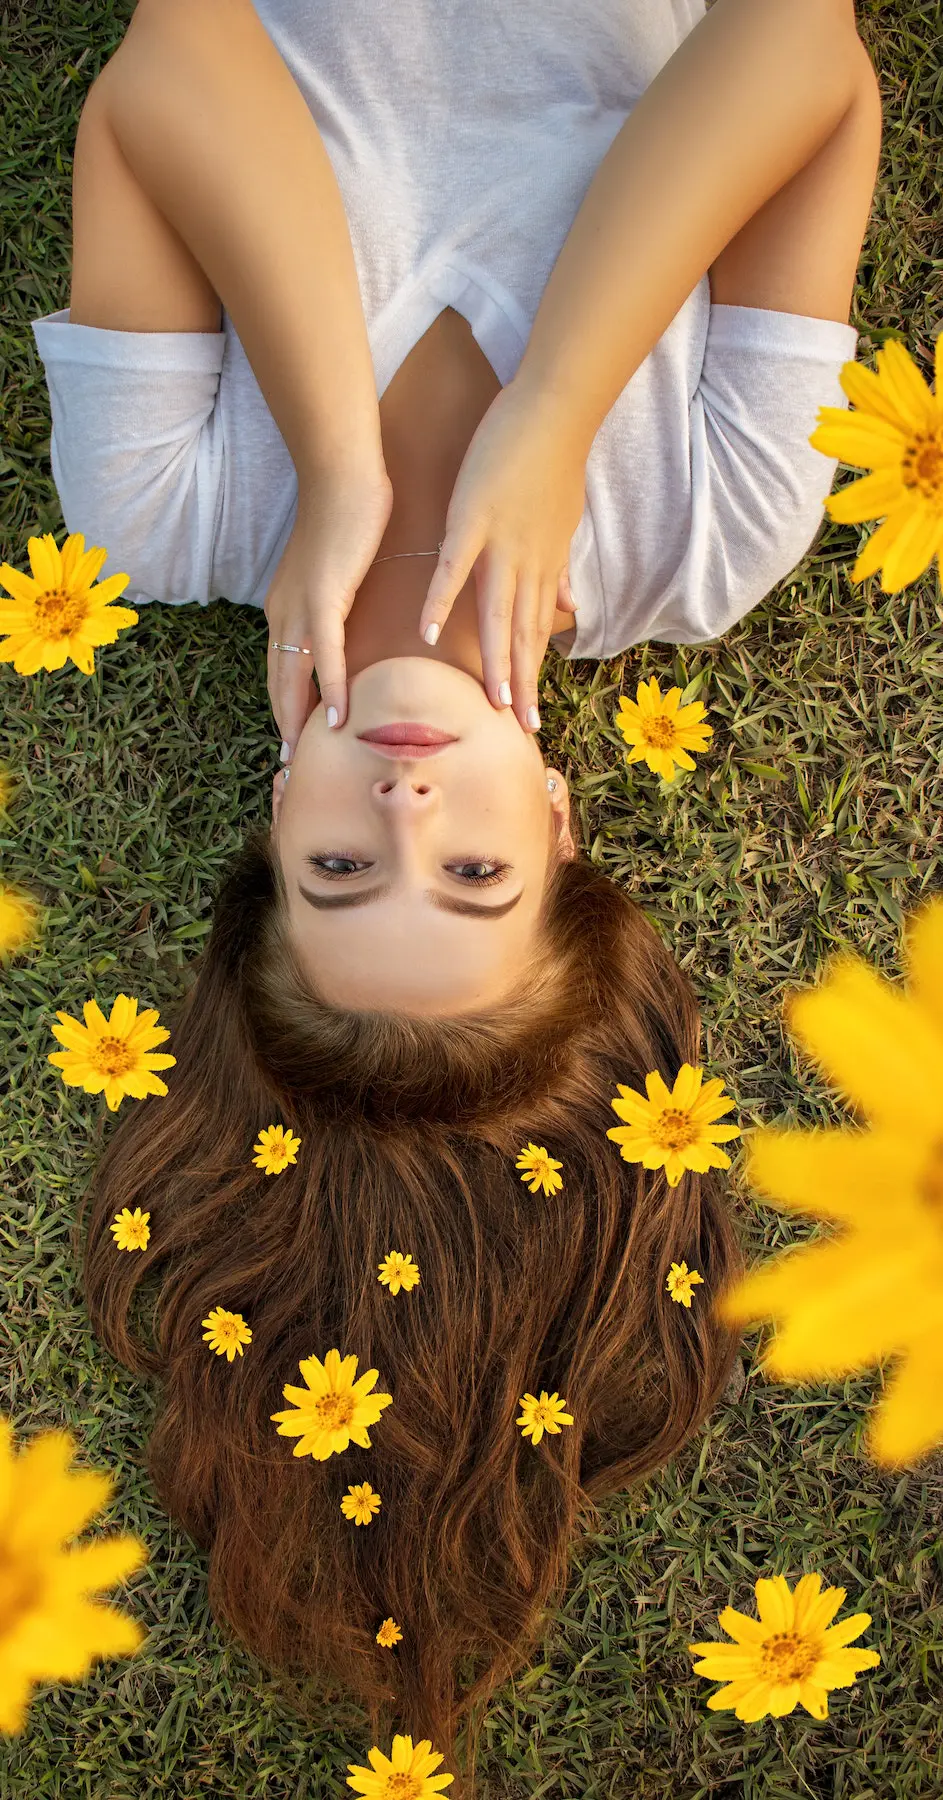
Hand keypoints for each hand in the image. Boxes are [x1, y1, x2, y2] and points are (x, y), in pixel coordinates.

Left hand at [263, 465, 393, 754]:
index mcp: (285, 607)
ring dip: (300, 720)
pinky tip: (339, 718)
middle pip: (279, 682)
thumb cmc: (348, 512)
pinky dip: (330, 689)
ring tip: (309, 755)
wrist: (343, 472)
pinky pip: (325, 655)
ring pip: (293, 677)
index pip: (281, 668)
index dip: (286, 706)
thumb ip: (341, 599)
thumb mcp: (340, 568)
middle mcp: (284, 612)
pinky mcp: (324, 597)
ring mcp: (300, 606)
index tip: (295, 739)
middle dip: (285, 725)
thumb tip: (355, 623)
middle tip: (293, 764)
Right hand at [417, 380, 582, 730]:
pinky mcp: (474, 517)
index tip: (531, 712)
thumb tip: (572, 608)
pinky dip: (441, 599)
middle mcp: (526, 563)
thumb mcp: (565, 522)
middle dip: (522, 682)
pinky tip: (428, 631)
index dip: (533, 671)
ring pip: (496, 612)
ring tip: (488, 701)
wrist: (556, 409)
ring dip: (493, 659)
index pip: (537, 629)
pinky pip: (454, 567)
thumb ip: (560, 571)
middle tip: (520, 728)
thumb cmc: (555, 459)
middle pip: (522, 633)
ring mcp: (500, 542)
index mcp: (543, 565)